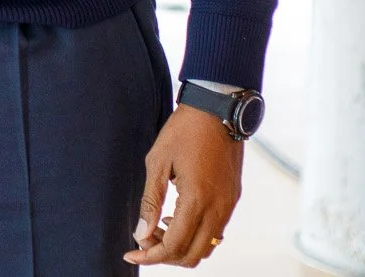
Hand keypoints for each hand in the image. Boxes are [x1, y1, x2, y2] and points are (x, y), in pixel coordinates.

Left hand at [126, 105, 242, 266]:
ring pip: (207, 247)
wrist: (217, 110)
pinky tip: (176, 217)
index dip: (151, 255)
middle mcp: (218, 208)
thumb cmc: (184, 130)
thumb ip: (151, 201)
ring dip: (182, 246)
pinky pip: (216, 231)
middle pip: (193, 255)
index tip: (132, 252)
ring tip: (158, 227)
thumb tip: (141, 233)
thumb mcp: (157, 162)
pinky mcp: (232, 199)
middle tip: (144, 240)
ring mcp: (228, 205)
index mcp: (197, 199)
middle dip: (165, 255)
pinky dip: (196, 235)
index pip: (174, 245)